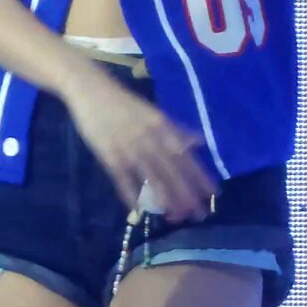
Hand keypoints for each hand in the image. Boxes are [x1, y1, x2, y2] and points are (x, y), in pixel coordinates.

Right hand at [61, 61, 215, 222]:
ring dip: (164, 197)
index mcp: (162, 127)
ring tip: (176, 216)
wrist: (92, 90)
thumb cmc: (124, 103)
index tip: (214, 194)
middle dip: (187, 193)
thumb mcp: (154, 113)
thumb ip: (177, 129)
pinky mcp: (109, 154)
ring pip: (151, 177)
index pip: (186, 156)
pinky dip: (130, 194)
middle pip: (172, 170)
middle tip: (200, 215)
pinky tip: (138, 210)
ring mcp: (129, 147)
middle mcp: (150, 138)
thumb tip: (200, 142)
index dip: (200, 175)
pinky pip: (122, 178)